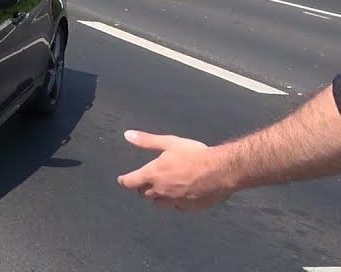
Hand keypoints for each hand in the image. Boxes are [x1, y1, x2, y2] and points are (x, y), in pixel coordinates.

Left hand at [117, 130, 235, 209]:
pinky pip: (176, 207)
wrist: (221, 170)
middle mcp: (161, 190)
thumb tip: (127, 135)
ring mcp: (174, 201)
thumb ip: (147, 141)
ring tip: (163, 188)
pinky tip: (181, 194)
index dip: (124, 181)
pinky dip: (175, 202)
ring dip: (158, 197)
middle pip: (144, 194)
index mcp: (153, 174)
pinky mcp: (188, 208)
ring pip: (159, 203)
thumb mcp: (169, 143)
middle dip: (144, 187)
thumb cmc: (194, 154)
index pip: (130, 182)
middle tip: (148, 180)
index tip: (123, 180)